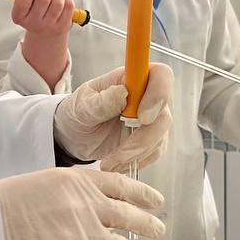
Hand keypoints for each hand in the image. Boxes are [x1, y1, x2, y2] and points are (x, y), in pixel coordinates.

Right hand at [0, 168, 165, 239]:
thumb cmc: (5, 206)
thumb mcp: (43, 184)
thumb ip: (73, 193)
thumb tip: (94, 207)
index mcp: (78, 181)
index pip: (123, 185)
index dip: (144, 194)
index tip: (155, 200)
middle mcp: (88, 206)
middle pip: (132, 217)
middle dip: (149, 225)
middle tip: (157, 228)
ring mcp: (86, 235)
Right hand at [11, 0, 73, 89]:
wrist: (46, 34)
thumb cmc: (34, 13)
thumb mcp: (22, 2)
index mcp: (20, 17)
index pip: (23, 1)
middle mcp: (33, 24)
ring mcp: (49, 26)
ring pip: (58, 1)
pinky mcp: (63, 26)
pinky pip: (69, 5)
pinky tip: (62, 0)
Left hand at [53, 64, 173, 170]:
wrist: (75, 135)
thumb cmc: (79, 112)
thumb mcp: (82, 107)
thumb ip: (102, 101)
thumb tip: (122, 93)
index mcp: (132, 78)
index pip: (161, 75)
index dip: (159, 94)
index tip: (141, 117)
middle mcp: (148, 96)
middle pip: (164, 114)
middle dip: (145, 137)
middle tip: (121, 152)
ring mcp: (152, 118)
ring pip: (160, 137)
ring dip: (135, 153)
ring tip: (109, 163)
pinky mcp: (152, 139)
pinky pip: (154, 152)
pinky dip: (136, 161)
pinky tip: (116, 164)